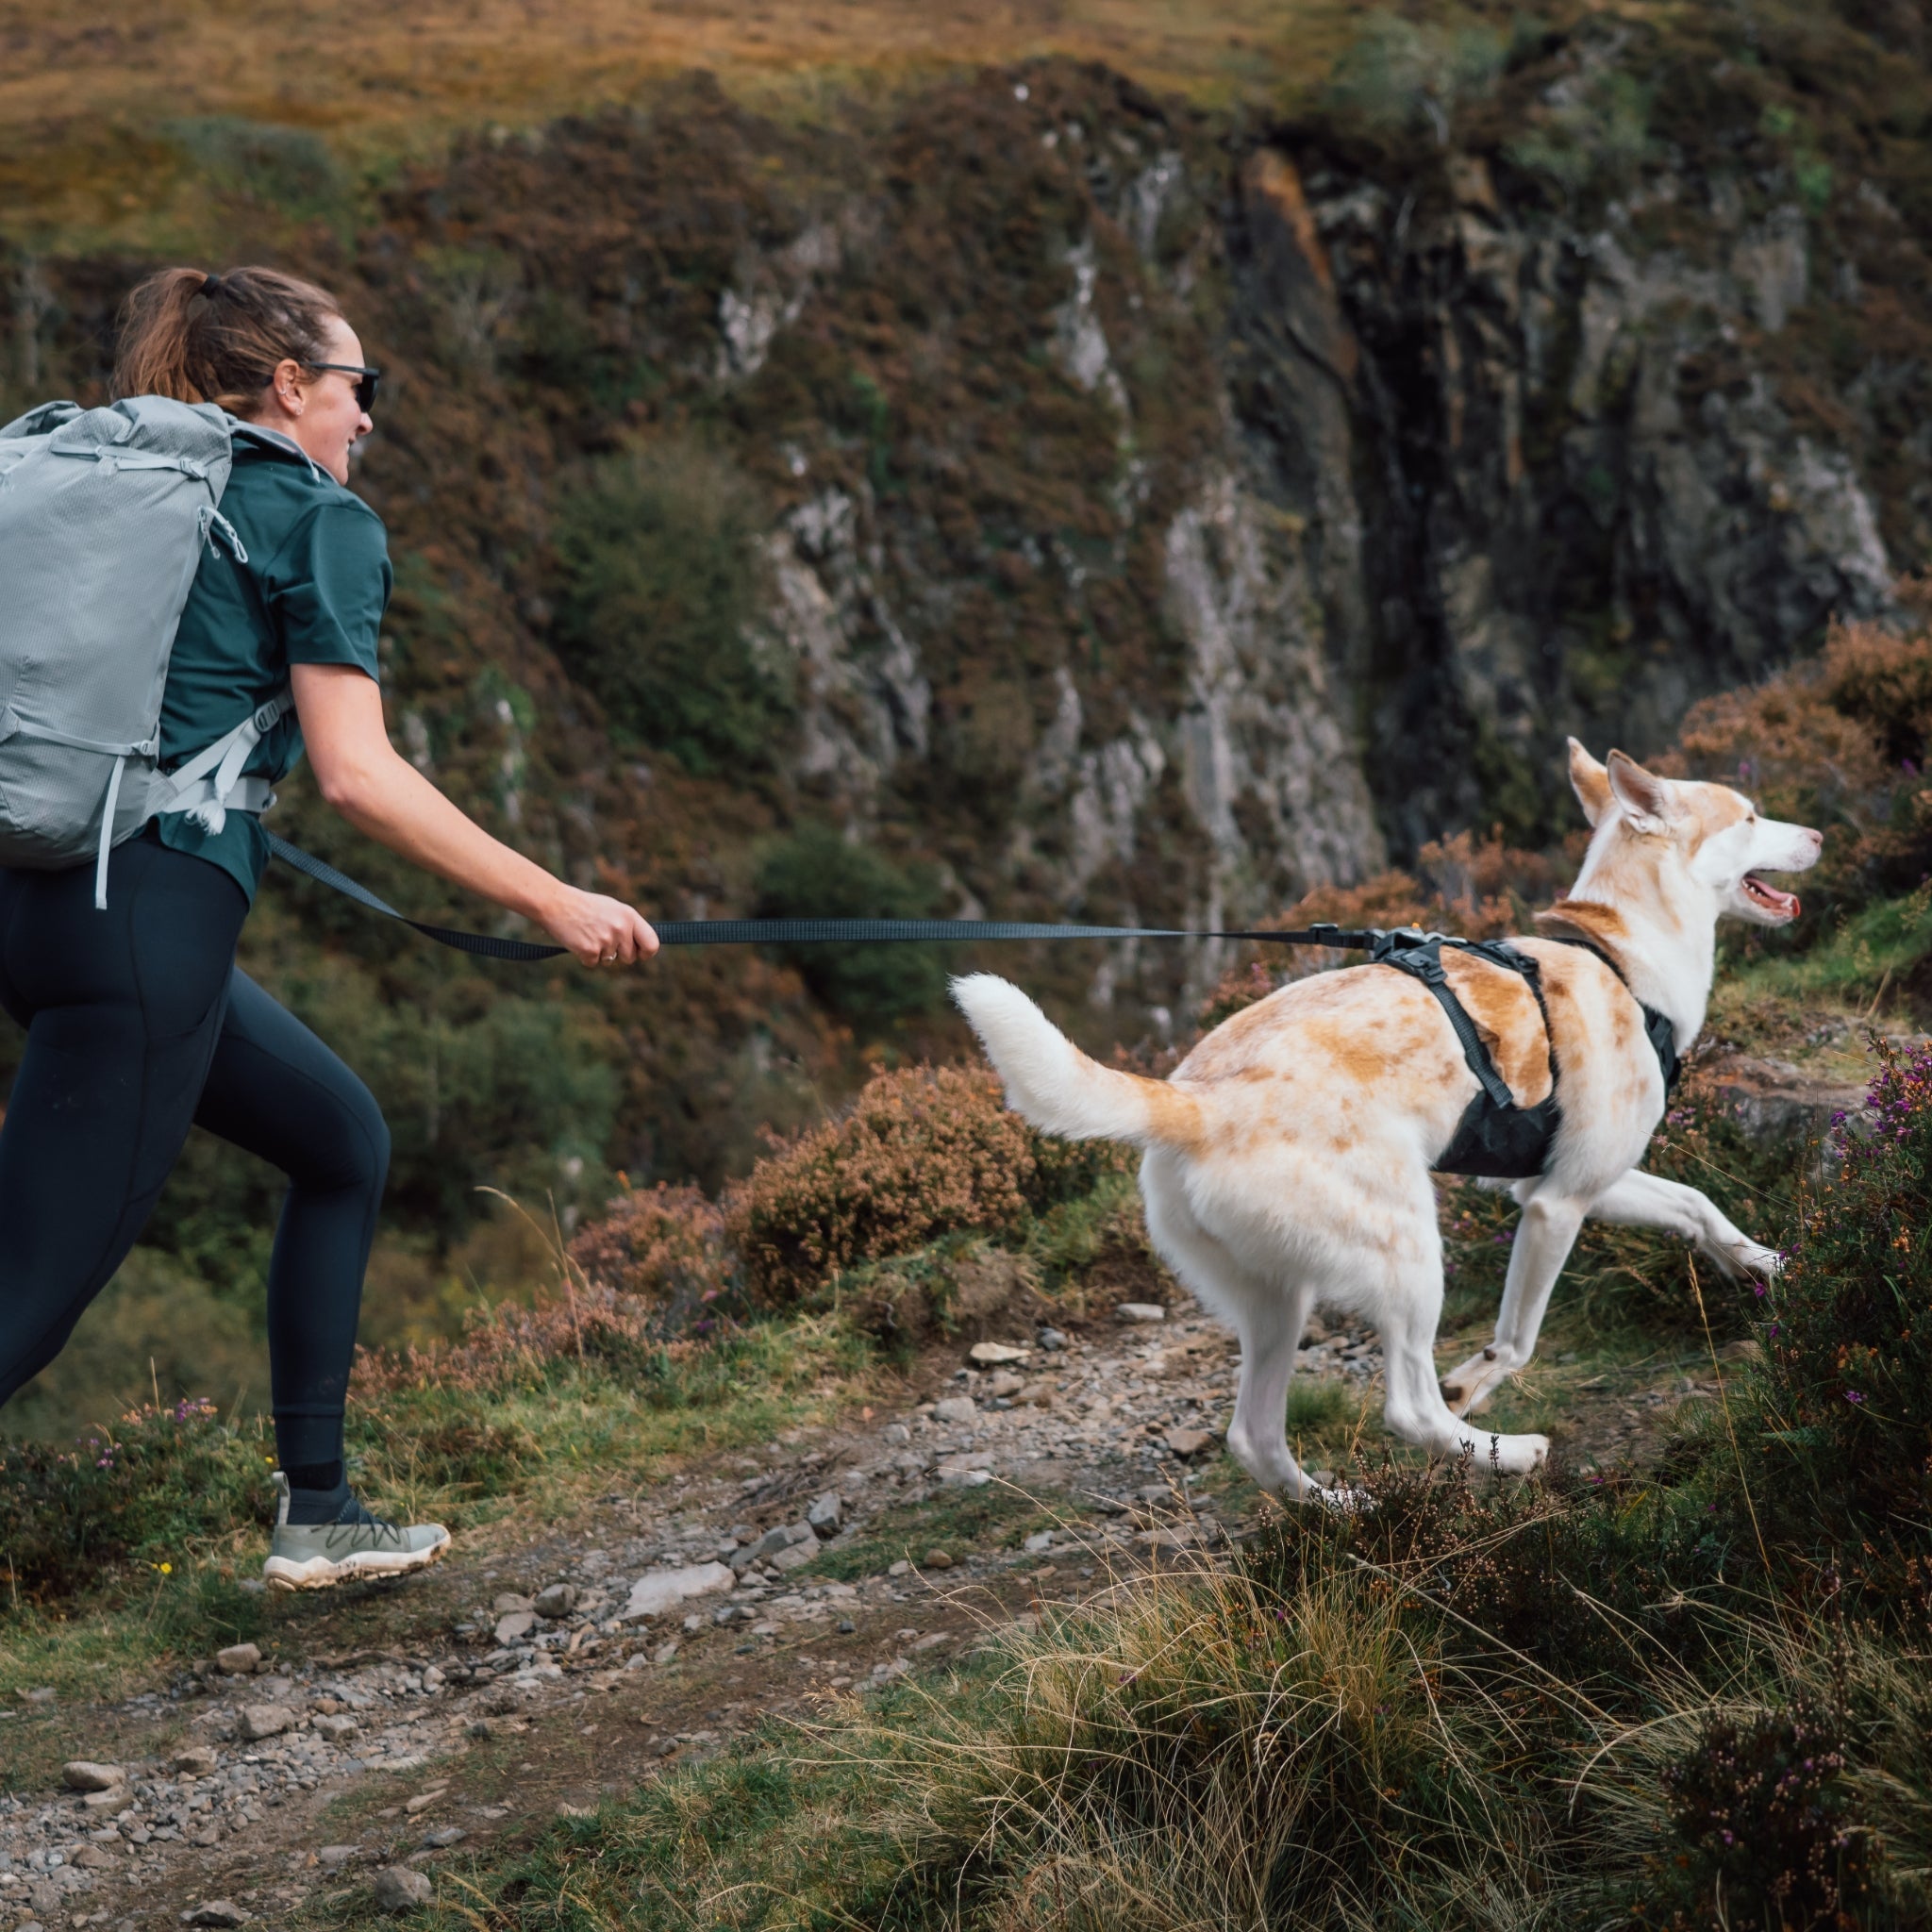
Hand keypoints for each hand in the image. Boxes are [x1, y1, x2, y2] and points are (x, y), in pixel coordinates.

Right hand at [540, 887, 658, 967]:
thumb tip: (642, 947)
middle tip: (601, 938)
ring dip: (599, 954)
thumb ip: (628, 925)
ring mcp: (606, 940)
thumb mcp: (612, 908)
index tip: (640, 955)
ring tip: (588, 934)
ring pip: (610, 961)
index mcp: (629, 916)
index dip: (646, 953)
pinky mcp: (590, 951)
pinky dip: (585, 956)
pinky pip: (593, 964)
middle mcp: (621, 928)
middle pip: (630, 957)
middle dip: (618, 954)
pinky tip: (578, 940)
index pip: (652, 943)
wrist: (555, 902)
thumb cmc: (584, 906)